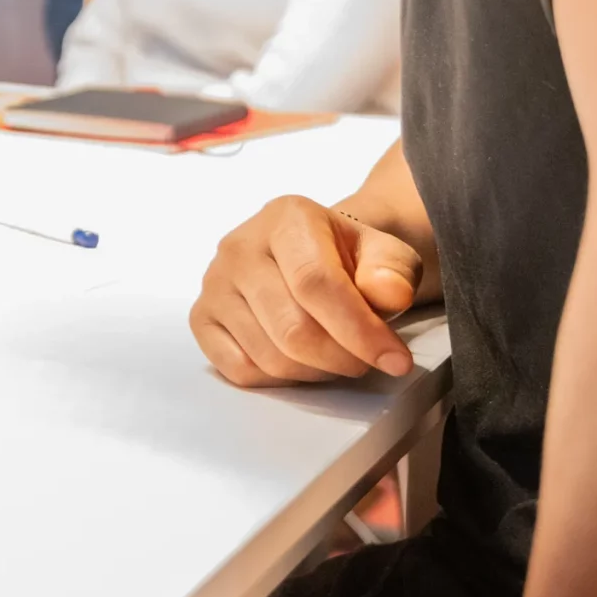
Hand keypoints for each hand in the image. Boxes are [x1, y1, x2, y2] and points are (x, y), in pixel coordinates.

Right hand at [191, 195, 425, 384]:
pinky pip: (240, 369)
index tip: (395, 359)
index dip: (359, 330)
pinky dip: (278, 379)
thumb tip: (388, 293)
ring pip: (269, 356)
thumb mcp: (386, 255)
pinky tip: (300, 360)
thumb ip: (393, 271)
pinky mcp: (201, 317)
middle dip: (341, 358)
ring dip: (315, 371)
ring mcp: (215, 283)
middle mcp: (240, 246)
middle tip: (366, 359)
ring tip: (336, 354)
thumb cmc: (348, 259)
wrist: (310, 255)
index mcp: (287, 218)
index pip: (316, 283)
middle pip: (292, 328)